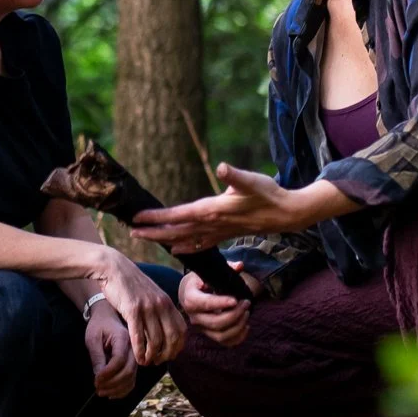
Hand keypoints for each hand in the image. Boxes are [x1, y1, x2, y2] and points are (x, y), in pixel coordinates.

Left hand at [84, 310, 136, 397]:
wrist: (108, 318)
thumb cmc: (99, 326)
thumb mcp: (93, 338)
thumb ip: (97, 356)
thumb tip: (98, 375)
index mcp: (123, 338)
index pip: (120, 359)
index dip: (108, 372)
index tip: (96, 379)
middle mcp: (133, 348)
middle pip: (128, 371)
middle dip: (112, 383)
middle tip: (97, 388)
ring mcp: (135, 357)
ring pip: (131, 378)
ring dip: (116, 389)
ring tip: (101, 392)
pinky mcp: (133, 364)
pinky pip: (132, 380)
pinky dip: (123, 390)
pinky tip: (111, 394)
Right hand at [94, 248, 185, 366]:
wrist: (114, 268)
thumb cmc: (131, 284)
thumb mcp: (153, 294)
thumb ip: (161, 309)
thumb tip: (168, 327)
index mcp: (168, 302)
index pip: (181, 331)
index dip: (177, 347)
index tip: (169, 355)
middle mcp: (161, 305)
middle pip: (171, 338)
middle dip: (166, 354)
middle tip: (157, 362)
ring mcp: (147, 307)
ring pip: (155, 340)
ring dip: (152, 356)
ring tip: (146, 362)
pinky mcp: (132, 309)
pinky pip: (139, 336)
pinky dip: (140, 351)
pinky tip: (138, 358)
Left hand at [132, 163, 303, 254]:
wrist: (286, 214)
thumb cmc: (269, 193)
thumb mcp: (252, 180)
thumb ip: (235, 175)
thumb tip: (222, 167)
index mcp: (213, 210)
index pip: (178, 215)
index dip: (157, 217)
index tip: (138, 218)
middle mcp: (212, 224)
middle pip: (176, 230)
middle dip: (153, 232)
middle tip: (131, 232)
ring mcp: (218, 231)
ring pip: (186, 238)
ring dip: (165, 239)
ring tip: (145, 239)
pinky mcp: (225, 233)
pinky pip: (200, 243)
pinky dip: (186, 246)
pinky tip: (177, 249)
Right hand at [179, 270, 250, 346]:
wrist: (189, 292)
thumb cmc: (201, 279)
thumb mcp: (208, 271)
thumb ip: (226, 267)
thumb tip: (240, 266)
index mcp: (190, 298)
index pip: (205, 304)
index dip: (220, 303)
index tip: (235, 299)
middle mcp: (194, 316)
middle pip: (215, 323)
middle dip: (234, 314)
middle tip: (246, 302)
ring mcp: (202, 328)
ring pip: (221, 335)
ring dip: (238, 326)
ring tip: (247, 312)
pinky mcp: (210, 334)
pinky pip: (225, 342)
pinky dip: (239, 337)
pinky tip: (246, 325)